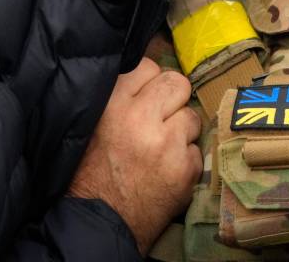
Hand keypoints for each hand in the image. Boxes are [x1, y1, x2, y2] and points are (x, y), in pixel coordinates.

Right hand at [68, 58, 201, 254]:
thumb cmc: (90, 172)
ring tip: (162, 146)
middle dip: (172, 98)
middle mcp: (142, 119)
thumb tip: (144, 75)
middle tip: (162, 116)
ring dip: (181, 129)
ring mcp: (168, 144)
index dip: (149, 82)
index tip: (146, 96)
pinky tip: (167, 169)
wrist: (102, 221)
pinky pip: (197, 149)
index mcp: (114, 104)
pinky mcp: (186, 168)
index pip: (148, 67)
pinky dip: (185, 159)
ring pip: (192, 116)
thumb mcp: (93, 123)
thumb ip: (118, 96)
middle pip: (177, 83)